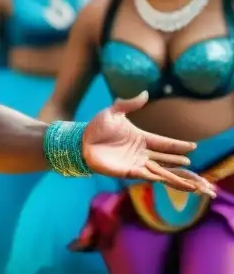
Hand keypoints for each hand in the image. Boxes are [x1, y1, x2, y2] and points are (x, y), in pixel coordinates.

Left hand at [82, 93, 216, 196]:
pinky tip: (169, 181)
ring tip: (189, 180)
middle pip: (165, 158)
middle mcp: (141, 152)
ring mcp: (135, 163)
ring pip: (160, 169)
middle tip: (193, 165)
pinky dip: (159, 178)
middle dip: (179, 163)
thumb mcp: (113, 112)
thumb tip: (146, 93)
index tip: (193, 146)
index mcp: (141, 138)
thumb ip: (129, 103)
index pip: (164, 142)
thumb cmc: (96, 127)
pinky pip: (147, 176)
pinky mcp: (128, 172)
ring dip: (174, 175)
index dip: (178, 145)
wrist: (80, 140)